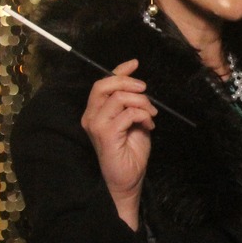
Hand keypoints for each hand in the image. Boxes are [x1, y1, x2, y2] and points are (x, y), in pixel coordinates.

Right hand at [80, 58, 156, 229]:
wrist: (128, 179)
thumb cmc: (130, 152)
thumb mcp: (135, 121)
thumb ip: (133, 104)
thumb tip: (140, 87)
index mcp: (96, 111)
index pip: (103, 83)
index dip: (119, 70)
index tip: (135, 63)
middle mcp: (91, 116)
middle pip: (104, 85)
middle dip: (129, 82)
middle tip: (146, 91)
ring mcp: (96, 125)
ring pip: (118, 97)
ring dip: (141, 102)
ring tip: (150, 115)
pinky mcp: (105, 134)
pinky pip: (127, 114)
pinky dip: (142, 115)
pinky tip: (148, 126)